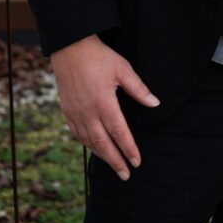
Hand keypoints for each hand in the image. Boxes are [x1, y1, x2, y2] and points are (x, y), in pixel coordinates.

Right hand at [51, 34, 159, 180]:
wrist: (70, 47)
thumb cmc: (100, 57)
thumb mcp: (123, 69)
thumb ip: (139, 89)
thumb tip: (155, 104)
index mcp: (104, 103)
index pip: (119, 132)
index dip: (129, 149)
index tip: (137, 162)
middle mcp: (88, 112)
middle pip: (103, 144)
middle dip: (115, 161)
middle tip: (126, 175)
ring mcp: (75, 113)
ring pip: (89, 141)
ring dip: (101, 155)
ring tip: (113, 165)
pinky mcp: (67, 110)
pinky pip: (77, 133)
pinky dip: (87, 144)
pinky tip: (95, 147)